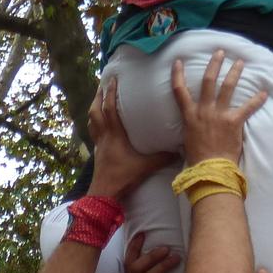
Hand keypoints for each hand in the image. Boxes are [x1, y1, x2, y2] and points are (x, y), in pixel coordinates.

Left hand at [87, 77, 176, 199]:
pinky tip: (99, 123)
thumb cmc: (124, 177)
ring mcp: (99, 144)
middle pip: (96, 111)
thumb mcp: (146, 166)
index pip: (110, 109)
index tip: (113, 79)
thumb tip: (180, 149)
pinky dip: (94, 122)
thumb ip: (163, 157)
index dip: (111, 92)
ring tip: (98, 98)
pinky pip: (93, 132)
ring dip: (94, 107)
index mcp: (115, 135)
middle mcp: (105, 136)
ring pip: (92, 120)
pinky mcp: (97, 152)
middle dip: (98, 96)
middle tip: (101, 84)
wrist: (105, 193)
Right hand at [172, 50, 269, 163]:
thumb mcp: (187, 139)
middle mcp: (204, 111)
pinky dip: (257, 100)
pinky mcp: (234, 122)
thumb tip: (192, 126)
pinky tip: (264, 93)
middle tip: (220, 52)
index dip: (178, 74)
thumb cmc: (197, 158)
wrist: (210, 169)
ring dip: (234, 73)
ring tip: (241, 62)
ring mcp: (219, 115)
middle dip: (214, 64)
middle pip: (208, 81)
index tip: (179, 61)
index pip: (179, 91)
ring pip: (227, 87)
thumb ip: (191, 127)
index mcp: (190, 115)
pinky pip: (247, 108)